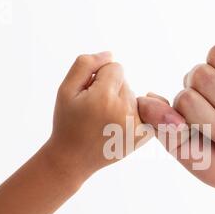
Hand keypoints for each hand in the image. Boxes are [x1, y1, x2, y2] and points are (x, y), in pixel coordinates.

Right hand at [46, 52, 144, 184]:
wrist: (73, 158)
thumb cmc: (67, 122)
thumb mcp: (65, 89)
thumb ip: (85, 64)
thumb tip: (110, 55)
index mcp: (105, 97)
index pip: (115, 67)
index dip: (99, 77)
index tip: (89, 93)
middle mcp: (124, 110)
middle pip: (125, 82)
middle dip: (110, 89)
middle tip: (95, 109)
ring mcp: (136, 125)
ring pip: (134, 96)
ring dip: (121, 102)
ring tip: (104, 120)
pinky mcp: (143, 136)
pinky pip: (149, 112)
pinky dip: (139, 112)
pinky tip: (126, 120)